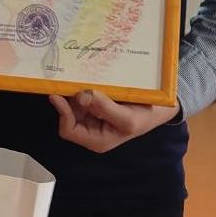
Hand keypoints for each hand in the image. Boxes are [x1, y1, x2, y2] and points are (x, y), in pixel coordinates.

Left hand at [49, 89, 178, 152]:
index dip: (62, 113)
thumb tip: (81, 95)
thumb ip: (104, 107)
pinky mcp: (94, 104)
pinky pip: (81, 95)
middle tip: (67, 80)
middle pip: (68, 114)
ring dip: (73, 91)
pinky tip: (84, 77)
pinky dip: (81, 87)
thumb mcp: (128, 117)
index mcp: (95, 139)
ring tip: (75, 76)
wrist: (157, 109)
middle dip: (67, 99)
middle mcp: (89, 129)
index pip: (69, 130)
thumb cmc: (144, 118)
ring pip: (73, 103)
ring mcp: (91, 116)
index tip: (58, 95)